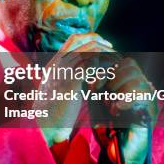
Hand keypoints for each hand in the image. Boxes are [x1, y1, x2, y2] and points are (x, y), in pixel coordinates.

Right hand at [36, 32, 113, 146]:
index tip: (106, 45)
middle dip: (103, 46)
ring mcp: (62, 72)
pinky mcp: (69, 83)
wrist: (47, 126)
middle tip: (115, 54)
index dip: (92, 38)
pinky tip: (108, 77)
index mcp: (56, 61)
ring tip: (114, 65)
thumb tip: (88, 65)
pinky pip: (89, 67)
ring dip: (105, 58)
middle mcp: (58, 63)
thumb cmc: (57, 108)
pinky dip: (101, 69)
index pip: (74, 39)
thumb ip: (71, 73)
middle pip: (83, 43)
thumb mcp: (62, 85)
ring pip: (88, 53)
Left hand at [95, 57, 158, 163]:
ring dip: (118, 89)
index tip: (92, 85)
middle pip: (130, 65)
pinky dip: (126, 99)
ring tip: (111, 105)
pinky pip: (142, 94)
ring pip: (136, 78)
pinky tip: (118, 109)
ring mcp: (149, 97)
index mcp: (130, 81)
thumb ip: (97, 84)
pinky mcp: (152, 110)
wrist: (119, 152)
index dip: (106, 69)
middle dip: (112, 78)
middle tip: (101, 94)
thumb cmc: (107, 126)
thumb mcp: (99, 102)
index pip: (122, 61)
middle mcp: (142, 85)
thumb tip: (90, 63)